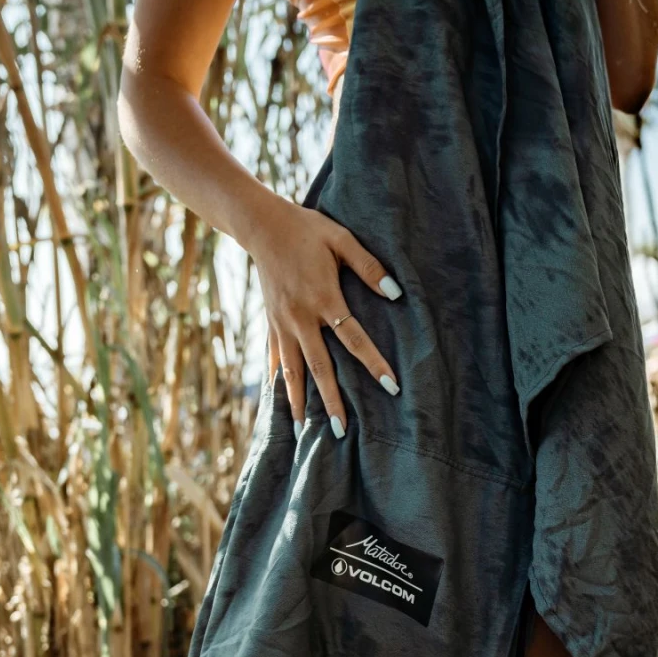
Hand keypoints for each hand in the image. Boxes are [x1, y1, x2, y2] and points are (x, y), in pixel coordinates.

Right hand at [252, 198, 401, 438]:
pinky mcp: (271, 324)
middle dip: (332, 401)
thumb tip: (396, 294)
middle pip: (320, 368)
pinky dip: (279, 382)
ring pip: (293, 371)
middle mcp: (301, 318)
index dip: (373, 363)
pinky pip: (276, 359)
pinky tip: (282, 403)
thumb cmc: (307, 230)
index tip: (390, 386)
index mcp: (323, 298)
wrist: (261, 225)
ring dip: (299, 402)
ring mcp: (282, 324)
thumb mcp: (341, 239)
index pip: (354, 338)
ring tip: (304, 430)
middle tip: (341, 432)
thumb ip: (369, 266)